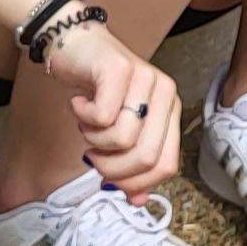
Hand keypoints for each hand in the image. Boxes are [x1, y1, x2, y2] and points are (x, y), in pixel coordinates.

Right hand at [36, 20, 181, 192]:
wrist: (75, 45)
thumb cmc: (98, 90)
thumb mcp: (118, 131)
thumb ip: (131, 165)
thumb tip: (137, 200)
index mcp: (171, 111)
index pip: (166, 165)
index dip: (136, 182)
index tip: (111, 178)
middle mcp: (166, 93)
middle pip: (145, 157)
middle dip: (110, 167)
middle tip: (92, 153)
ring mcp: (146, 78)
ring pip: (121, 139)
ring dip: (92, 139)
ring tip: (86, 122)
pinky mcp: (119, 68)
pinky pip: (101, 116)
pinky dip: (81, 117)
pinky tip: (78, 103)